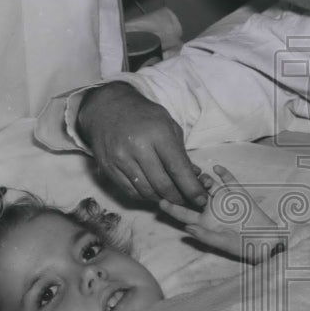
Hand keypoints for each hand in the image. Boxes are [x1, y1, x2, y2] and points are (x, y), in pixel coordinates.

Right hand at [77, 82, 206, 206]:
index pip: (177, 168)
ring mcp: (120, 159)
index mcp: (157, 134)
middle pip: (162, 185)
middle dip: (179, 198)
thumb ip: (181, 152)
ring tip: (172, 197)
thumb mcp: (168, 125)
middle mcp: (137, 148)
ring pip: (147, 192)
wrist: (107, 109)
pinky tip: (154, 192)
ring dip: (163, 199)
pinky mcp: (109, 168)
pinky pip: (131, 192)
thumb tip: (195, 176)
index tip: (202, 200)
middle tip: (188, 201)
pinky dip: (146, 196)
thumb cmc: (144, 116)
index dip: (192, 188)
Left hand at [159, 166, 279, 261]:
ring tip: (202, 179)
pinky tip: (217, 168)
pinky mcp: (238, 193)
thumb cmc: (241, 246)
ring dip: (203, 179)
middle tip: (179, 179)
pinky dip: (223, 173)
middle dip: (185, 186)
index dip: (172, 208)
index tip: (160, 201)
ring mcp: (224, 199)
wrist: (264, 241)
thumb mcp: (221, 243)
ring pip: (209, 185)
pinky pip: (229, 180)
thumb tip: (186, 227)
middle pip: (193, 194)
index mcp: (203, 222)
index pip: (183, 213)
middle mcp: (211, 208)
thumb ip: (204, 235)